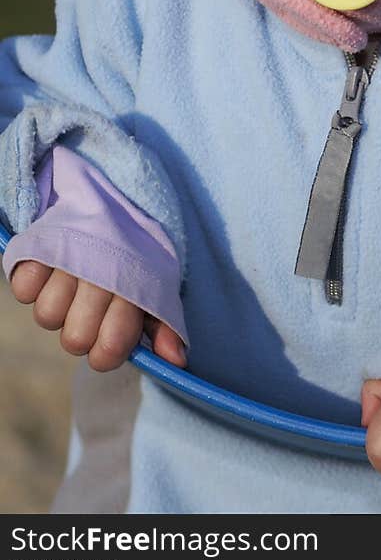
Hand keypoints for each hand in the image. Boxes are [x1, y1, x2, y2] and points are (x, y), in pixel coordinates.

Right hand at [9, 260, 185, 372]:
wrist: (116, 198)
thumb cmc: (135, 253)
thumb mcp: (157, 284)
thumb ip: (164, 325)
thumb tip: (175, 361)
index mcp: (133, 286)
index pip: (109, 349)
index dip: (106, 353)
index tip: (109, 338)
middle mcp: (100, 273)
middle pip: (74, 340)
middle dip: (82, 332)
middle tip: (90, 309)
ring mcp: (67, 259)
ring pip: (48, 317)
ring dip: (58, 307)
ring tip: (72, 285)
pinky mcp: (38, 245)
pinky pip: (24, 287)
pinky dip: (34, 282)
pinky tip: (51, 271)